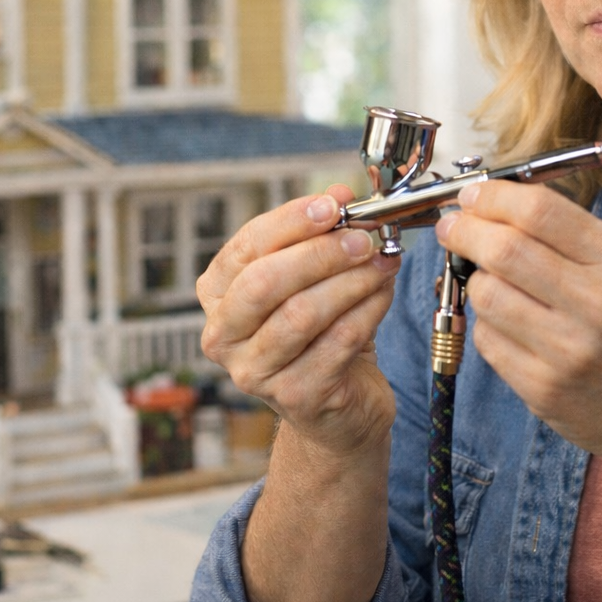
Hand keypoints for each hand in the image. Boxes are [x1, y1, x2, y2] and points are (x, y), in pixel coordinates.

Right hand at [198, 186, 400, 457]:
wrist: (338, 406)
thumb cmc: (319, 333)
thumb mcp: (311, 278)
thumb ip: (318, 236)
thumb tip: (339, 195)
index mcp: (217, 296)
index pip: (246, 248)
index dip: (291, 221)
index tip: (335, 205)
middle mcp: (223, 336)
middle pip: (264, 283)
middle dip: (320, 253)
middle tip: (363, 237)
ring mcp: (255, 372)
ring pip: (301, 314)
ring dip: (351, 281)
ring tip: (383, 262)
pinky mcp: (296, 396)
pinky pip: (338, 342)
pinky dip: (368, 310)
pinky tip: (384, 293)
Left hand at [435, 180, 601, 474]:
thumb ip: (570, 236)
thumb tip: (494, 206)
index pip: (539, 211)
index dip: (492, 196)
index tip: (472, 195)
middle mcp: (596, 304)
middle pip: (503, 249)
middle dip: (464, 230)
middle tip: (452, 227)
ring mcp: (568, 351)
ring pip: (485, 295)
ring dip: (475, 280)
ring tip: (489, 280)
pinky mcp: (544, 391)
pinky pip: (488, 341)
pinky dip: (487, 324)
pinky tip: (507, 323)